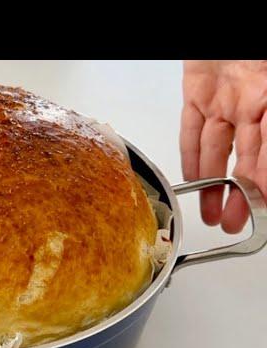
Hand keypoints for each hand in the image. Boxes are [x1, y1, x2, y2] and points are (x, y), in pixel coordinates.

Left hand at [180, 60, 266, 233]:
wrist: (228, 22)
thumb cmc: (256, 47)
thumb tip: (266, 169)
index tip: (264, 208)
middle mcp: (255, 103)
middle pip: (249, 158)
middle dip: (244, 195)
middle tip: (238, 223)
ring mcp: (226, 98)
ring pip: (220, 151)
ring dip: (216, 185)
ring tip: (215, 216)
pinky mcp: (197, 92)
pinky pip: (192, 129)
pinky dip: (191, 156)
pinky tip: (193, 180)